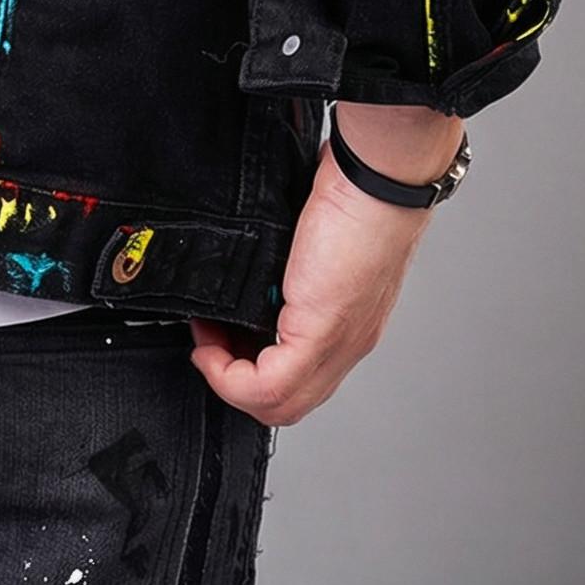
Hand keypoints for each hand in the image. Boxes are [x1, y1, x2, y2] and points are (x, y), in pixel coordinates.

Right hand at [190, 105, 465, 425]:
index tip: (217, 339)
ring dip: (227, 381)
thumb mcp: (310, 241)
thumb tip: (251, 274)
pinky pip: (269, 387)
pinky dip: (229, 377)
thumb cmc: (358, 196)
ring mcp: (335, 344)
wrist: (379, 179)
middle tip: (207, 345)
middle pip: (286, 404)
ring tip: (206, 343)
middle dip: (232, 382)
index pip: (297, 381)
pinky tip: (211, 345)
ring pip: (278, 405)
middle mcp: (344, 344)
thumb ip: (285, 266)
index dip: (249, 371)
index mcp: (344, 325)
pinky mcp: (320, 334)